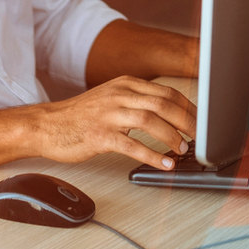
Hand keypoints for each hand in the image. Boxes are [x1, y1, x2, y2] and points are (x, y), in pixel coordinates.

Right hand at [26, 77, 196, 170]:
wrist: (46, 125)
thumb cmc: (80, 116)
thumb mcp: (112, 99)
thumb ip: (138, 103)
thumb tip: (171, 117)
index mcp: (126, 84)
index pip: (167, 92)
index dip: (189, 108)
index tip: (202, 123)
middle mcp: (119, 94)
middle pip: (164, 103)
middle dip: (188, 121)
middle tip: (201, 137)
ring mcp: (109, 114)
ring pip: (150, 120)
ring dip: (172, 136)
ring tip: (184, 149)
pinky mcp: (99, 135)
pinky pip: (131, 144)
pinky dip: (152, 155)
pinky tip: (163, 164)